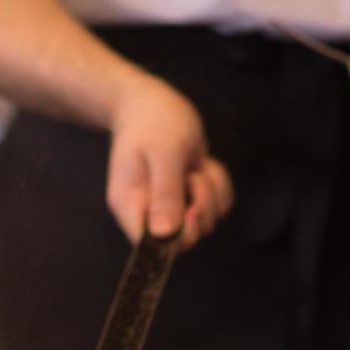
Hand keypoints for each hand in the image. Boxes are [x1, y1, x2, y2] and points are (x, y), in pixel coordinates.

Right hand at [106, 74, 233, 248]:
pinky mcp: (187, 198)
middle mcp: (147, 213)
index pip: (153, 247)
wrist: (150, 102)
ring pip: (205, 222)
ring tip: (194, 165)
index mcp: (131, 206)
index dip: (179, 236)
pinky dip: (218, 185)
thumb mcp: (164, 152)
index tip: (191, 208)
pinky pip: (216, 206)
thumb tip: (164, 236)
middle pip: (185, 240)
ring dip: (211, 192)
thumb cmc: (153, 121)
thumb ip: (165, 193)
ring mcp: (168, 207)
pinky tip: (202, 165)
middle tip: (193, 177)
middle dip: (201, 209)